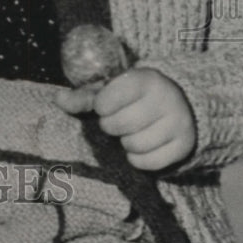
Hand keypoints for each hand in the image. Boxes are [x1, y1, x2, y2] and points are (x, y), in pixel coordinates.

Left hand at [56, 67, 196, 170]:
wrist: (181, 102)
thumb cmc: (137, 94)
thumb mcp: (114, 88)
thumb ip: (85, 95)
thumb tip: (58, 100)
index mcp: (144, 79)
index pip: (107, 100)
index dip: (101, 106)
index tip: (106, 104)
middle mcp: (164, 99)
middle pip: (119, 125)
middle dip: (111, 126)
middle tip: (117, 120)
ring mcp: (177, 123)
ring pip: (133, 146)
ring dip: (126, 142)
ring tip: (131, 131)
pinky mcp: (183, 146)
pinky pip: (148, 163)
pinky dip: (138, 159)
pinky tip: (142, 145)